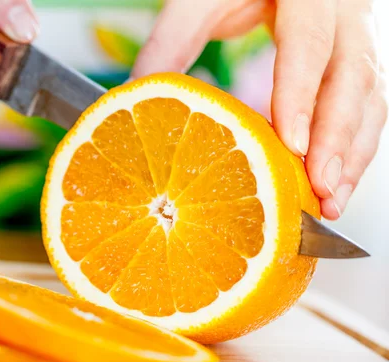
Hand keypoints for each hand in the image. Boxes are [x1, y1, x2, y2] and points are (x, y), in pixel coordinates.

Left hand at [131, 0, 385, 220]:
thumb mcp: (200, 1)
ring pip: (372, 98)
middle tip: (319, 190)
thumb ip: (171, 42)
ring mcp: (358, 38)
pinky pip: (368, 107)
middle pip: (354, 79)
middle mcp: (344, 14)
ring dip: (354, 155)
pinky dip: (353, 148)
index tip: (290, 148)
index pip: (310, 44)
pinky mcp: (356, 62)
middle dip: (337, 140)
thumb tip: (135, 93)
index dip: (301, 97)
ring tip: (331, 202)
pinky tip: (334, 182)